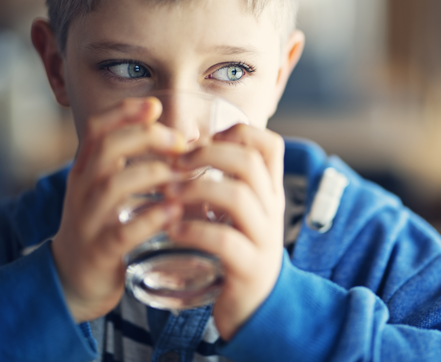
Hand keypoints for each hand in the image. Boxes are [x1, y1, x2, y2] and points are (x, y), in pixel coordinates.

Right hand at [51, 97, 186, 322]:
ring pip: (113, 186)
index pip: (96, 128)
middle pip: (106, 148)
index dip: (123, 111)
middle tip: (180, 142)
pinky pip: (122, 232)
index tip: (155, 105)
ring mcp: (87, 220)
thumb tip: (182, 137)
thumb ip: (135, 163)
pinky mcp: (99, 252)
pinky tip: (174, 212)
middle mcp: (82, 189)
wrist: (72, 280)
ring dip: (152, 174)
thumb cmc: (102, 227)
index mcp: (86, 169)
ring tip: (183, 175)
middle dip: (146, 137)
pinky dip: (150, 219)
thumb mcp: (110, 189)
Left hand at [166, 124, 285, 339]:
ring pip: (239, 197)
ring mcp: (263, 238)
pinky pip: (225, 241)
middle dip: (208, 154)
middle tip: (177, 163)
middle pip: (250, 162)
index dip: (238, 132)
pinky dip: (194, 230)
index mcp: (269, 192)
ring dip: (197, 189)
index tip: (205, 139)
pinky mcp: (250, 268)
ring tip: (169, 195)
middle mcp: (272, 210)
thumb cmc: (239, 253)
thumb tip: (183, 149)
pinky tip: (173, 230)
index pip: (270, 145)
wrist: (259, 308)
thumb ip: (223, 183)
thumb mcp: (239, 213)